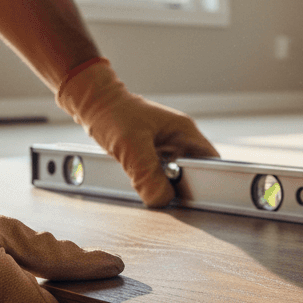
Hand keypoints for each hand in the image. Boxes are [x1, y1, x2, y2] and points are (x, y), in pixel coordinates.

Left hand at [56, 59, 219, 207]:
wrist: (91, 102)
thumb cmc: (112, 112)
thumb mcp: (131, 145)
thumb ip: (147, 173)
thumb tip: (162, 199)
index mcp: (184, 131)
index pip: (211, 160)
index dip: (208, 179)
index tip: (197, 196)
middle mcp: (180, 138)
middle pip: (195, 171)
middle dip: (183, 186)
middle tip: (168, 195)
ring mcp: (167, 146)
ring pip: (177, 174)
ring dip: (165, 184)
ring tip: (151, 185)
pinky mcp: (153, 153)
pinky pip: (160, 173)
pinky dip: (152, 180)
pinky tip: (140, 180)